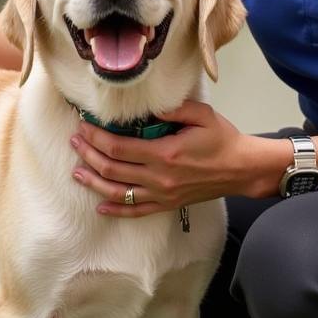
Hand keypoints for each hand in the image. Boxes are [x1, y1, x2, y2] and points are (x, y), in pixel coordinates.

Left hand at [69, 100, 252, 216]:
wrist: (243, 169)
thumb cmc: (222, 139)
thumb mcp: (201, 115)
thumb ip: (173, 109)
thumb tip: (148, 106)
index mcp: (165, 153)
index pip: (119, 148)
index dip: (96, 138)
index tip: (84, 127)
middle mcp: (160, 177)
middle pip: (112, 169)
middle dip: (89, 155)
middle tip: (75, 142)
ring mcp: (163, 194)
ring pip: (119, 192)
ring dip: (94, 182)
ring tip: (77, 172)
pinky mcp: (168, 204)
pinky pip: (137, 211)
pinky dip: (116, 210)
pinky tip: (100, 207)